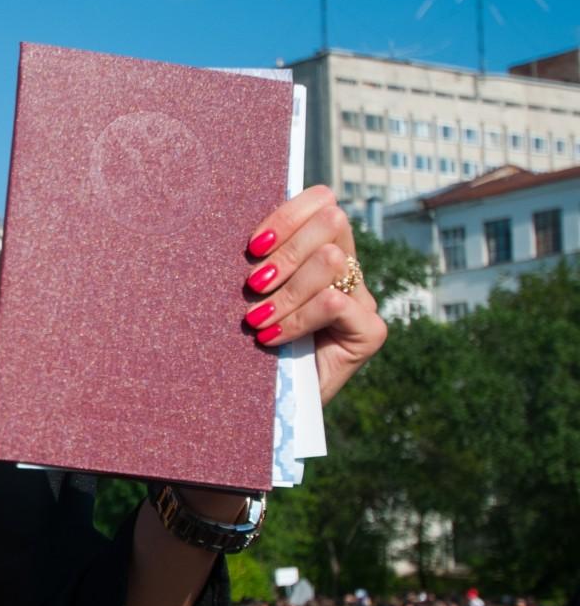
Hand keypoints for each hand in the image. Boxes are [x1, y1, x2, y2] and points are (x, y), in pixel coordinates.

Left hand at [239, 185, 387, 402]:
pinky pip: (333, 303)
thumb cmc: (250, 342)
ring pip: (331, 261)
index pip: (321, 201)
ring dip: (285, 292)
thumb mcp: (251, 293)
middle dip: (285, 253)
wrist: (271, 403)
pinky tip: (269, 337)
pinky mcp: (370, 331)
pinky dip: (296, 319)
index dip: (287, 215)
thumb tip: (234, 228)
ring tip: (255, 318)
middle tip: (253, 285)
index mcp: (320, 248)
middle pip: (331, 222)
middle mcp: (348, 268)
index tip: (252, 246)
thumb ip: (258, 259)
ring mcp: (363, 298)